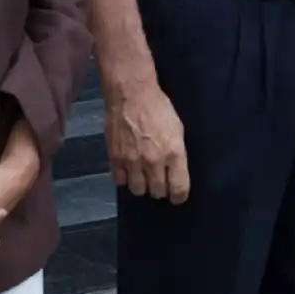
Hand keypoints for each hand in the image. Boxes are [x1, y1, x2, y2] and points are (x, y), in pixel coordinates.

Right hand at [105, 80, 189, 203]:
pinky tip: (129, 170)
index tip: (178, 197)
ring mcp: (132, 162)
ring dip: (142, 185)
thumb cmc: (159, 109)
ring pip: (138, 190)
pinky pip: (120, 181)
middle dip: (161, 190)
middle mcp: (154, 161)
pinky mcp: (115, 159)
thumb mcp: (178, 129)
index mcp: (174, 153)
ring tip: (144, 176)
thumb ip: (176, 153)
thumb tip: (176, 171)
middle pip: (157, 192)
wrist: (131, 96)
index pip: (179, 188)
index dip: (179, 196)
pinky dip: (125, 179)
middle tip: (160, 182)